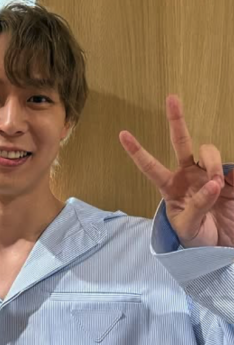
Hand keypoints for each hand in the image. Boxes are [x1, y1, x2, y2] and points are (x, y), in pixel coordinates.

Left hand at [119, 95, 233, 247]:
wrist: (221, 245)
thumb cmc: (196, 236)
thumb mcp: (188, 226)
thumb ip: (197, 205)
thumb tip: (212, 184)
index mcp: (169, 187)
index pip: (150, 166)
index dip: (137, 151)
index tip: (122, 134)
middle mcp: (187, 174)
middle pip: (180, 142)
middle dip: (176, 120)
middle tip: (171, 98)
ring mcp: (207, 173)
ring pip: (207, 151)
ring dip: (210, 164)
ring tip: (216, 186)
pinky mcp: (229, 176)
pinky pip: (228, 164)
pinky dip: (228, 171)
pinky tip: (225, 184)